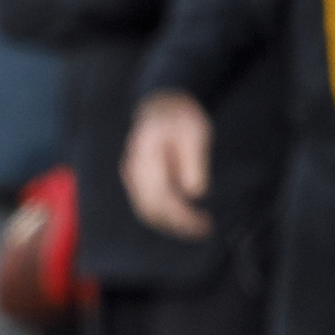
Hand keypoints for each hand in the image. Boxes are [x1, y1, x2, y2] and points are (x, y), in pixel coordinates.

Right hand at [123, 92, 213, 240]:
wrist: (162, 105)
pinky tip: (181, 216)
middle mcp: (132, 168)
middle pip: (150, 209)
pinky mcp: (135, 179)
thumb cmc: (180, 117)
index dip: (182, 216)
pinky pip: (145, 204)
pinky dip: (163, 214)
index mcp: (146, 156)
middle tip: (203, 229)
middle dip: (177, 225)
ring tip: (195, 226)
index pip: (160, 197)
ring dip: (170, 223)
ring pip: (145, 210)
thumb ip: (193, 163)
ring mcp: (131, 174)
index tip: (203, 223)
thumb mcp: (195, 134)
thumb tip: (194, 193)